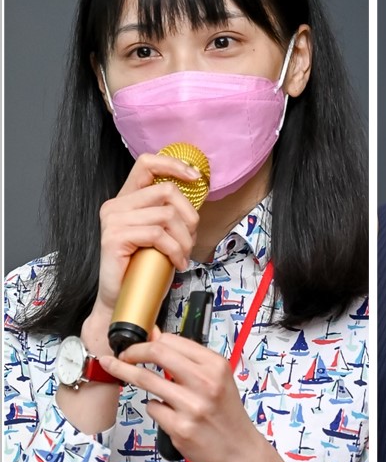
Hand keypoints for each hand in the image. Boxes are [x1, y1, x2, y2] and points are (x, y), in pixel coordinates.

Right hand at [89, 153, 205, 349]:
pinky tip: (176, 263)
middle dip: (189, 216)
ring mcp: (113, 220)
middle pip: (166, 191)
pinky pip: (159, 235)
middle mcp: (116, 205)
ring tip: (182, 255)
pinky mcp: (115, 237)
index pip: (146, 164)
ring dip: (184, 239)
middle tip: (189, 239)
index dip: (173, 165)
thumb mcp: (162, 233)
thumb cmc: (146, 266)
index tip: (195, 178)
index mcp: (127, 199)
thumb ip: (171, 212)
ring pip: (166, 215)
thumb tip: (197, 193)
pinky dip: (175, 251)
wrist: (123, 298)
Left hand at [101, 332, 266, 461]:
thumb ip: (187, 359)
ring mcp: (192, 405)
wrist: (240, 451)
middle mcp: (206, 382)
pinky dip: (154, 408)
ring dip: (125, 373)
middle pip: (157, 353)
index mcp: (216, 366)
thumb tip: (155, 336)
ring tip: (116, 368)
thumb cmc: (227, 416)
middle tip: (122, 355)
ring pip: (146, 379)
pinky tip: (167, 413)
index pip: (172, 341)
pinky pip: (152, 408)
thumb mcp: (218, 380)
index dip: (149, 341)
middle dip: (131, 351)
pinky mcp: (180, 427)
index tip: (138, 346)